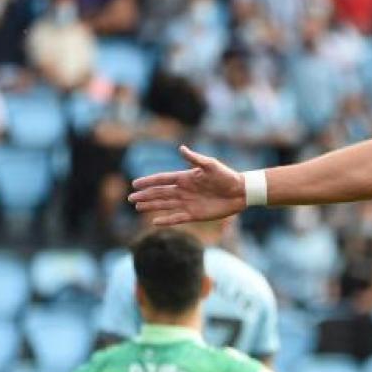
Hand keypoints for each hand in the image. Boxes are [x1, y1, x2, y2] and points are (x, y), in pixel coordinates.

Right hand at [128, 146, 246, 225]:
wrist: (240, 192)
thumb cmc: (227, 176)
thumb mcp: (211, 165)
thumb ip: (195, 159)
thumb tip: (181, 149)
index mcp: (185, 178)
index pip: (163, 179)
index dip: (149, 181)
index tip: (135, 183)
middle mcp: (184, 191)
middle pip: (160, 193)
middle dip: (145, 196)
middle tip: (131, 199)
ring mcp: (188, 203)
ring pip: (165, 205)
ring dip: (151, 206)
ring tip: (137, 207)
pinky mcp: (195, 214)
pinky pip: (177, 218)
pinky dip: (166, 220)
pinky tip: (155, 222)